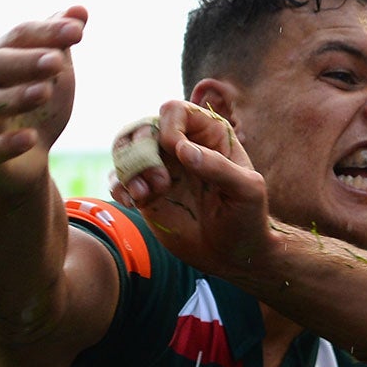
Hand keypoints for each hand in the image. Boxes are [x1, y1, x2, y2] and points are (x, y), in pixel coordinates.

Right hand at [0, 8, 86, 194]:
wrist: (22, 163)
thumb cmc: (37, 110)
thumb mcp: (54, 75)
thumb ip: (60, 43)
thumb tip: (79, 9)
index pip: (16, 38)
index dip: (46, 32)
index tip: (78, 30)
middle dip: (26, 60)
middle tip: (58, 60)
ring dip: (18, 96)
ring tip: (47, 91)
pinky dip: (7, 143)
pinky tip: (31, 138)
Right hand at [111, 99, 271, 272]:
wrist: (234, 255)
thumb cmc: (248, 218)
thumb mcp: (247, 191)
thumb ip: (218, 167)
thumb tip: (182, 149)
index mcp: (209, 136)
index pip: (175, 111)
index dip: (169, 127)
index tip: (178, 152)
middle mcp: (181, 147)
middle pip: (142, 127)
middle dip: (142, 150)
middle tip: (160, 182)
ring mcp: (161, 169)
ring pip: (124, 149)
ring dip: (128, 169)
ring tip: (144, 195)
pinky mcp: (145, 193)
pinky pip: (118, 178)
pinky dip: (118, 186)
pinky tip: (133, 203)